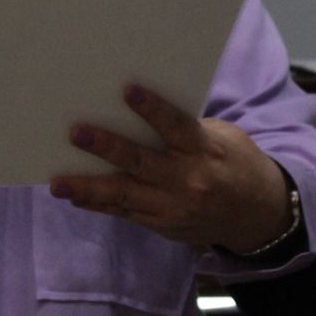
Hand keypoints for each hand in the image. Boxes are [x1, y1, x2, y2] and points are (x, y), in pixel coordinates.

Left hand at [48, 84, 294, 252]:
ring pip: (125, 195)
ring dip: (89, 188)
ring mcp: (174, 207)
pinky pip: (125, 213)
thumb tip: (143, 115)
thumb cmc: (236, 163)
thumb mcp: (224, 139)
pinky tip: (76, 196)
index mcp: (206, 151)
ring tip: (59, 183)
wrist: (257, 214)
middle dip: (107, 147)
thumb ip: (187, 130)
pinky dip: (100, 204)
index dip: (152, 108)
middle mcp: (188, 180)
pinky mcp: (163, 225)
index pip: (176, 126)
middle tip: (76, 133)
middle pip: (142, 162)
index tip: (127, 90)